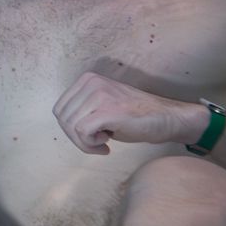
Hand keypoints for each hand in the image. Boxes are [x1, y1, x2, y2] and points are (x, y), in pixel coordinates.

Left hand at [52, 71, 200, 154]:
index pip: (60, 109)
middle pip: (63, 119)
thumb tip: (64, 124)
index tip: (89, 135)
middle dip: (76, 138)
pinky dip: (90, 145)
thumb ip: (82, 109)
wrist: (165, 119)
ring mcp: (99, 95)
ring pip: (71, 127)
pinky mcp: (108, 111)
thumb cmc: (134, 116)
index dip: (70, 129)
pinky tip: (107, 144)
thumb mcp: (101, 105)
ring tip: (103, 142)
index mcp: (87, 80)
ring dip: (85, 143)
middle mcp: (92, 83)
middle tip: (96, 142)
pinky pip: (82, 133)